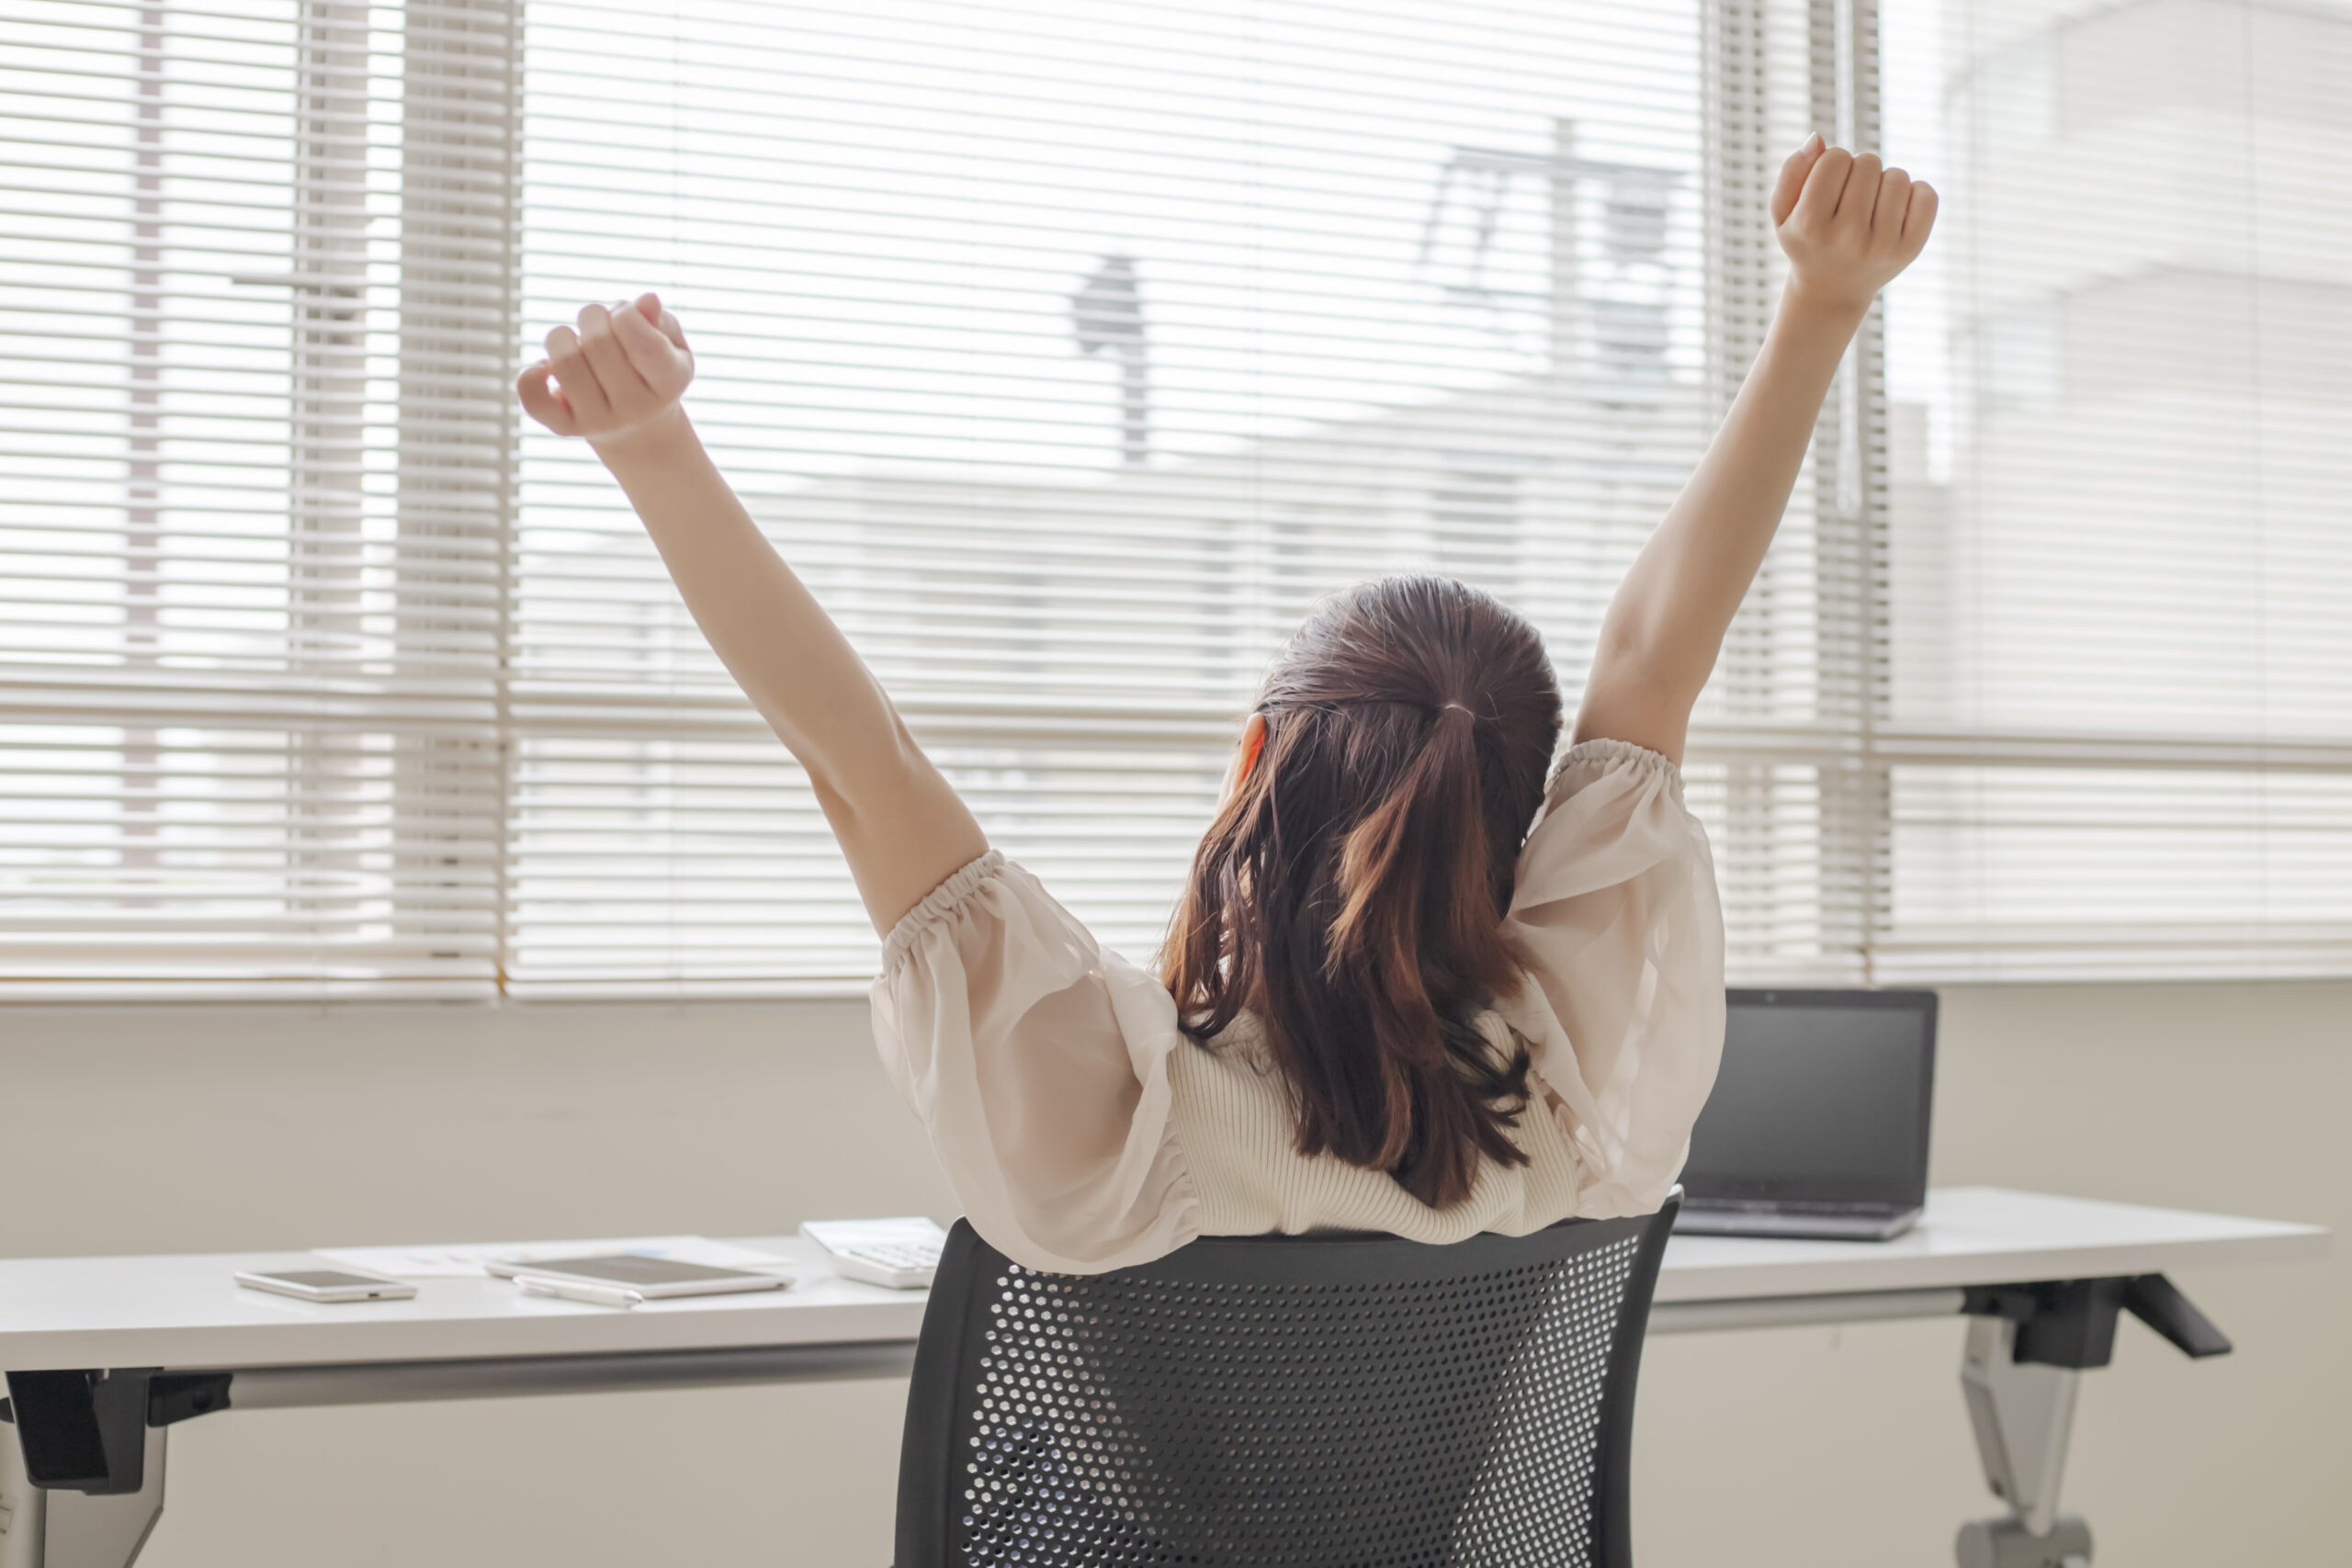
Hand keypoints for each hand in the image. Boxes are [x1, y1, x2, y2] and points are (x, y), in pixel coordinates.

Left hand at [516, 292, 693, 445]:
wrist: (639, 426)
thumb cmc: (652, 370)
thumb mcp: (669, 344)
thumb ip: (659, 320)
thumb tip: (646, 301)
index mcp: (669, 384)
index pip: (644, 343)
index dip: (625, 314)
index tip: (624, 315)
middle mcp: (636, 410)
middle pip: (597, 343)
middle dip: (592, 317)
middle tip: (598, 324)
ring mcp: (598, 422)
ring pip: (564, 362)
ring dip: (562, 337)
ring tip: (576, 343)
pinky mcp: (565, 428)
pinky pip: (532, 398)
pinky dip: (529, 374)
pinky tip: (547, 367)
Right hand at [1769, 134, 1935, 314]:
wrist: (1831, 291)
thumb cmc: (1806, 240)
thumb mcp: (1784, 212)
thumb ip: (1792, 171)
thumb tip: (1817, 139)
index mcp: (1810, 225)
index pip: (1835, 157)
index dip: (1832, 164)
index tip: (1828, 186)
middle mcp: (1847, 238)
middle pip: (1867, 161)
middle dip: (1859, 171)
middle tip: (1849, 199)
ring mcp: (1882, 246)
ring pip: (1897, 176)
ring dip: (1884, 183)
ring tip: (1870, 207)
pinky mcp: (1910, 249)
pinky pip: (1926, 194)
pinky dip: (1914, 194)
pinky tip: (1895, 212)